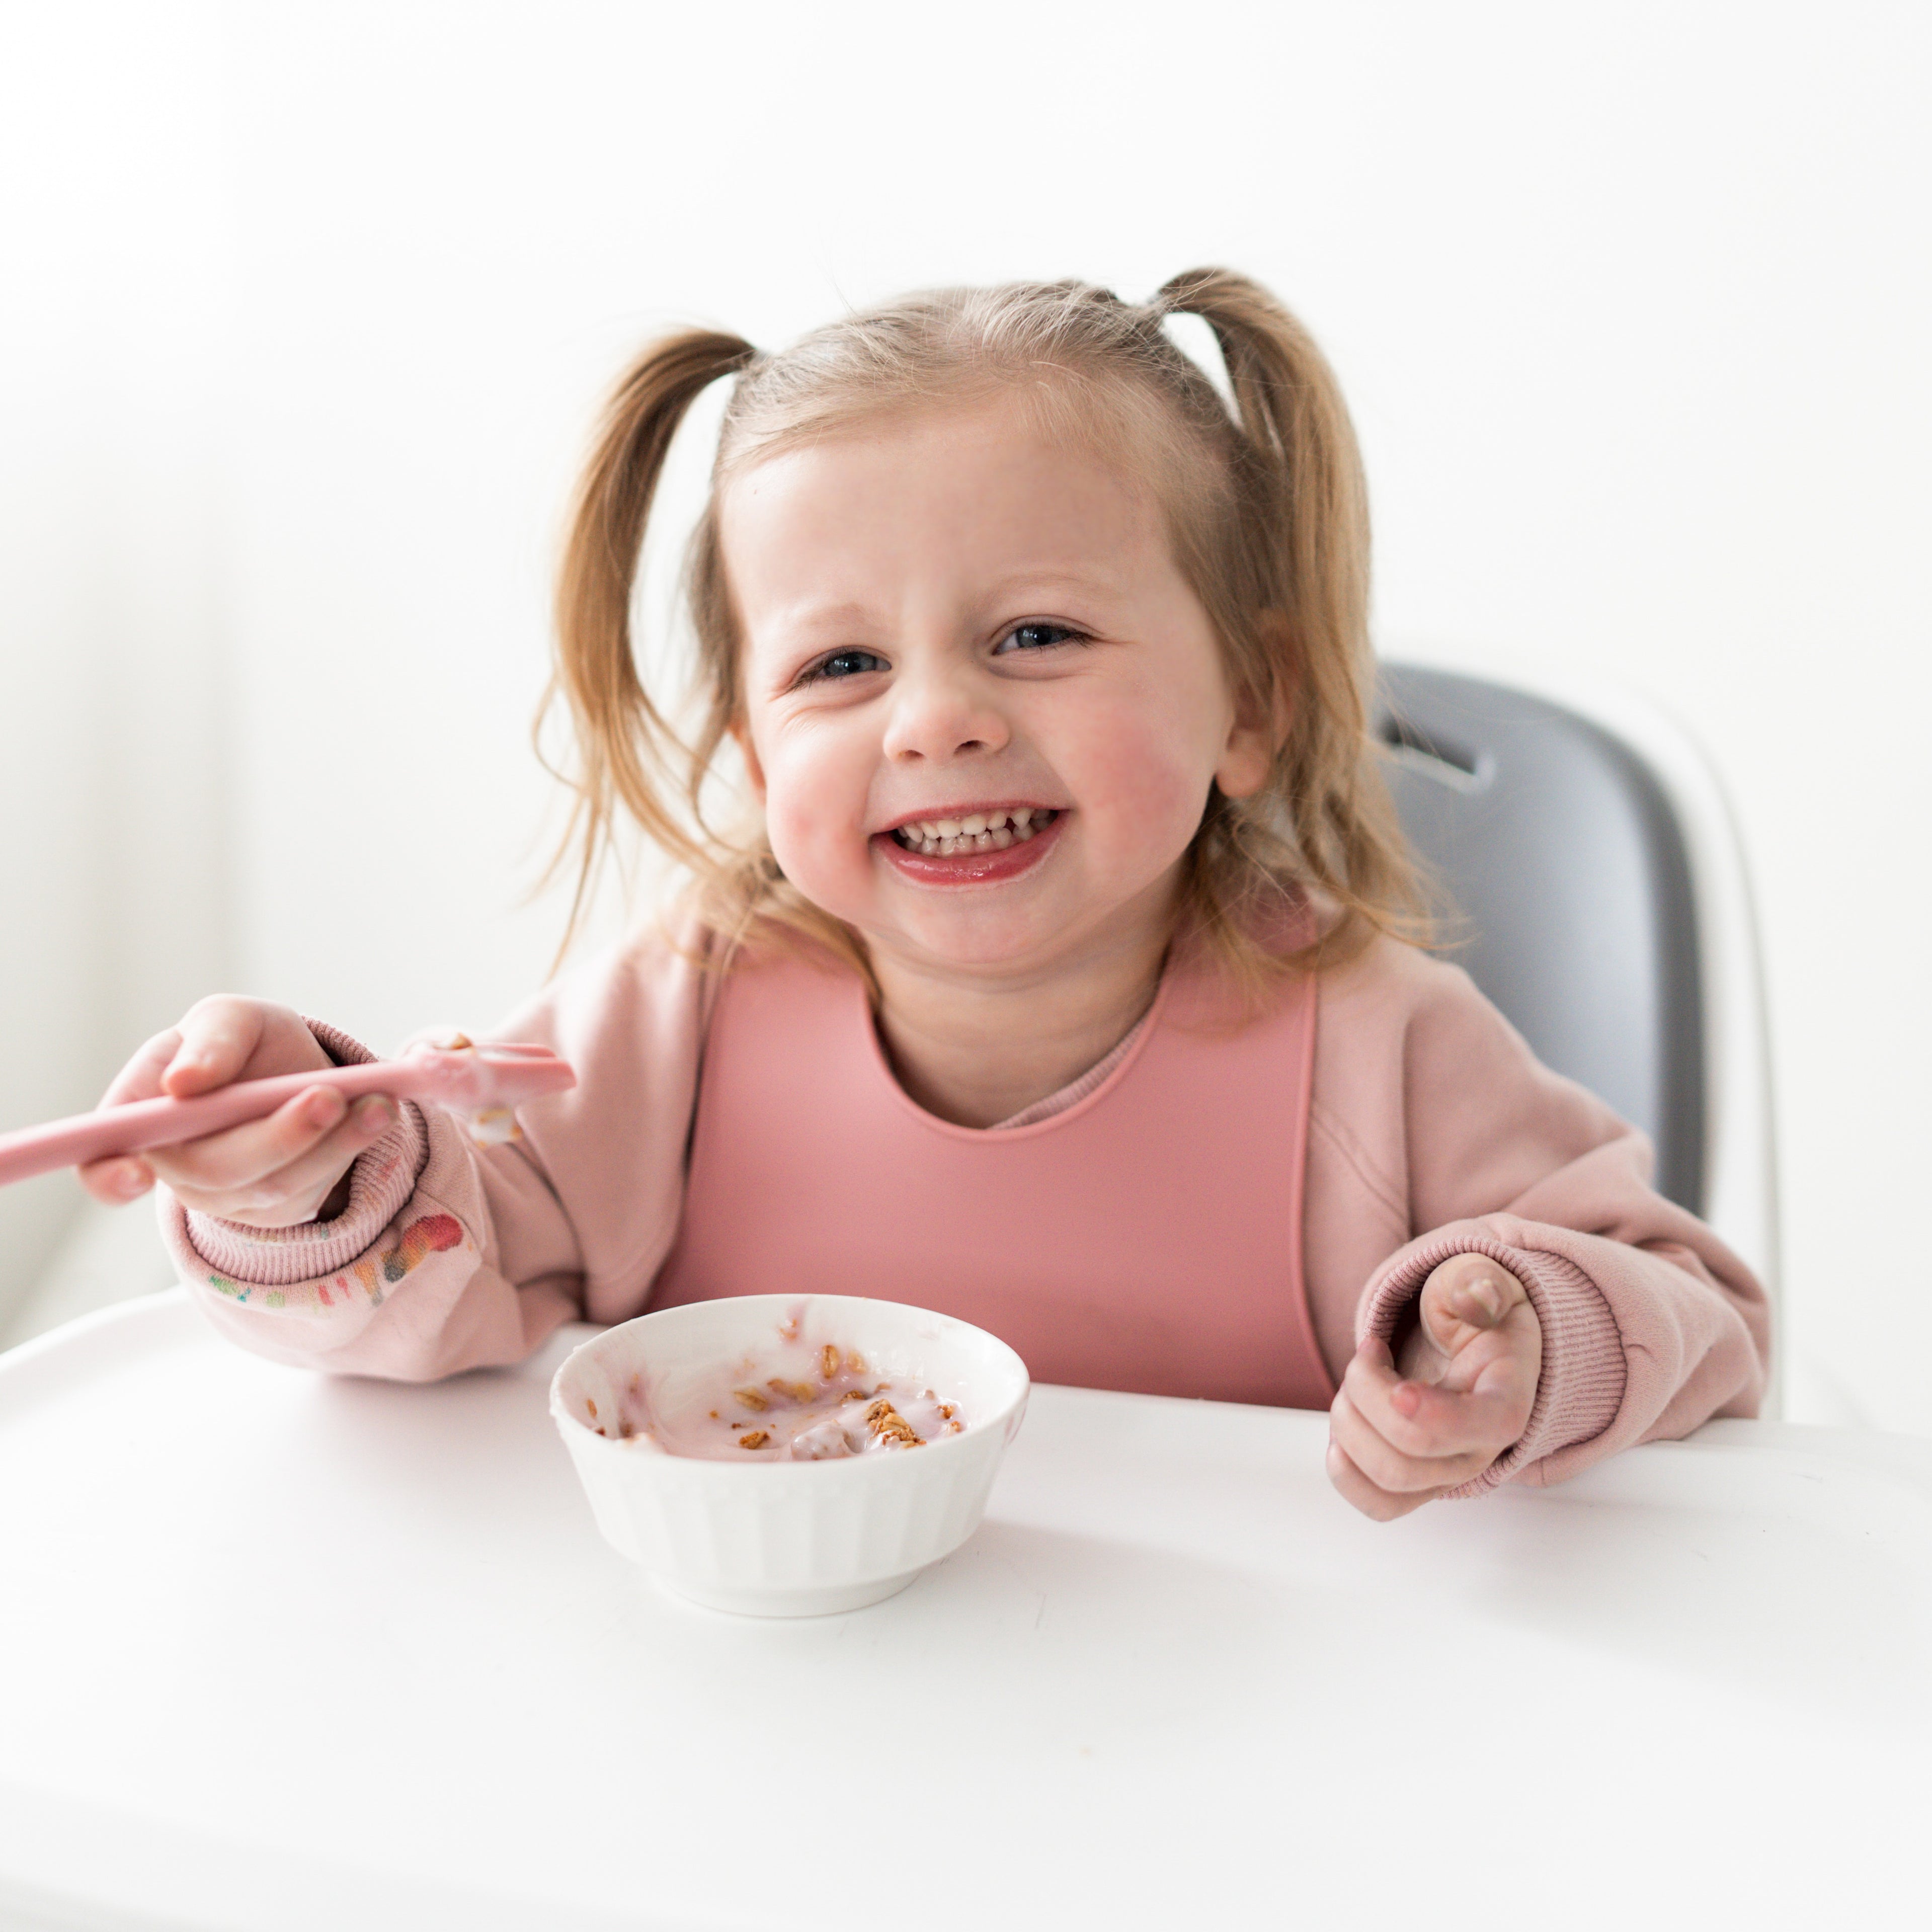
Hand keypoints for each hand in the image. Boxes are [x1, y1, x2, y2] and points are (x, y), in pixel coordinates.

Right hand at [78, 996, 398, 1227]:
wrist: (294, 1070)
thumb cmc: (246, 1043)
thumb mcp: (231, 1019)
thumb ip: (211, 1039)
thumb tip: (182, 1082)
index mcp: (141, 1112)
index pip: (100, 1159)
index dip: (110, 1175)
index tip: (138, 1174)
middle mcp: (176, 1162)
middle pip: (214, 1169)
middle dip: (276, 1136)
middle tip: (327, 1097)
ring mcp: (228, 1192)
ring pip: (274, 1183)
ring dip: (330, 1143)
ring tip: (375, 1104)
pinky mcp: (279, 1204)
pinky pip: (312, 1188)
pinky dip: (349, 1148)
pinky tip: (377, 1114)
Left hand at [1326, 1253, 1541, 1519]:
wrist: (1467, 1344)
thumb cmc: (1474, 1314)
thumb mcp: (1479, 1282)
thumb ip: (1477, 1284)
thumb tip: (1476, 1299)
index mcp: (1508, 1399)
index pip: (1484, 1428)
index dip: (1431, 1415)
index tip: (1396, 1385)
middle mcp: (1482, 1449)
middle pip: (1409, 1455)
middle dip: (1365, 1394)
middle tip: (1370, 1351)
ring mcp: (1448, 1472)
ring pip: (1385, 1478)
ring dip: (1348, 1420)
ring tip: (1362, 1377)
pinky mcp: (1416, 1484)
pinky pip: (1377, 1503)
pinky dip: (1344, 1467)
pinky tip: (1347, 1420)